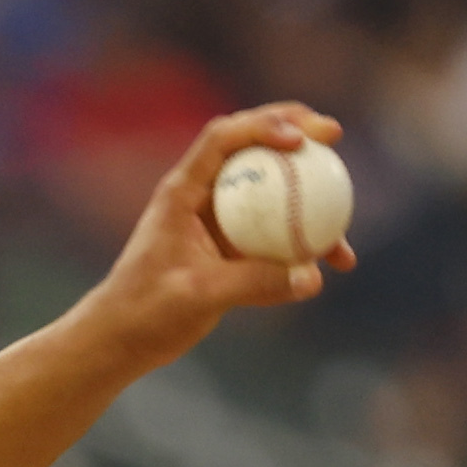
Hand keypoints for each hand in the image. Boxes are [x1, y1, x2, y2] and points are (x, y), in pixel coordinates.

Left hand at [74, 103, 356, 372]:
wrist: (120, 341)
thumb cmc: (145, 313)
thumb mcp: (197, 296)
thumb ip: (253, 283)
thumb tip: (312, 278)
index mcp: (182, 192)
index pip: (223, 139)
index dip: (263, 126)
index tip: (301, 139)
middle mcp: (200, 198)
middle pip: (251, 146)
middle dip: (293, 130)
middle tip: (334, 134)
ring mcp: (217, 222)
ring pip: (269, 189)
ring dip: (306, 189)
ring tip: (346, 208)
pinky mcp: (229, 249)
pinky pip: (274, 234)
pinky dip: (303, 240)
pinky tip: (333, 263)